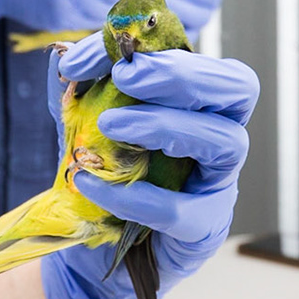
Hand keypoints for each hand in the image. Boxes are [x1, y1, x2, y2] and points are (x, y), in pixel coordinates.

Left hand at [39, 36, 258, 298]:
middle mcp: (217, 134)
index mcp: (194, 101)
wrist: (90, 248)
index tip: (85, 60)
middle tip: (126, 78)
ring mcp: (218, 182)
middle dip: (182, 74)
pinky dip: (135, 196)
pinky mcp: (204, 227)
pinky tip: (92, 185)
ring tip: (108, 126)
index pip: (194, 58)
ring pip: (225, 140)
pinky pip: (182, 209)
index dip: (147, 50)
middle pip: (238, 87)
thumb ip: (75, 93)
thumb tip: (61, 55)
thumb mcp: (81, 127)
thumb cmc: (102, 175)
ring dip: (164, 125)